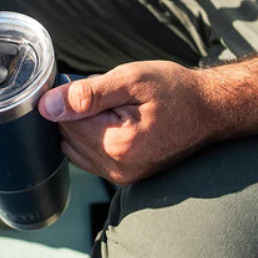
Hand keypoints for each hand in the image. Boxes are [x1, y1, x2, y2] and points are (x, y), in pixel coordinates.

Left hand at [38, 61, 213, 184]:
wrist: (209, 110)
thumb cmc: (174, 91)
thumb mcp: (131, 80)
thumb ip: (86, 94)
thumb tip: (48, 106)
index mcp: (117, 145)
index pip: (64, 121)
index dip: (72, 97)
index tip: (93, 84)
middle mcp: (116, 169)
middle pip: (68, 134)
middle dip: (79, 111)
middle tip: (109, 95)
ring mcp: (120, 177)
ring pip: (74, 145)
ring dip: (84, 124)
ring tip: (114, 108)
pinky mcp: (123, 176)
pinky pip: (88, 155)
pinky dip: (92, 136)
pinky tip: (114, 121)